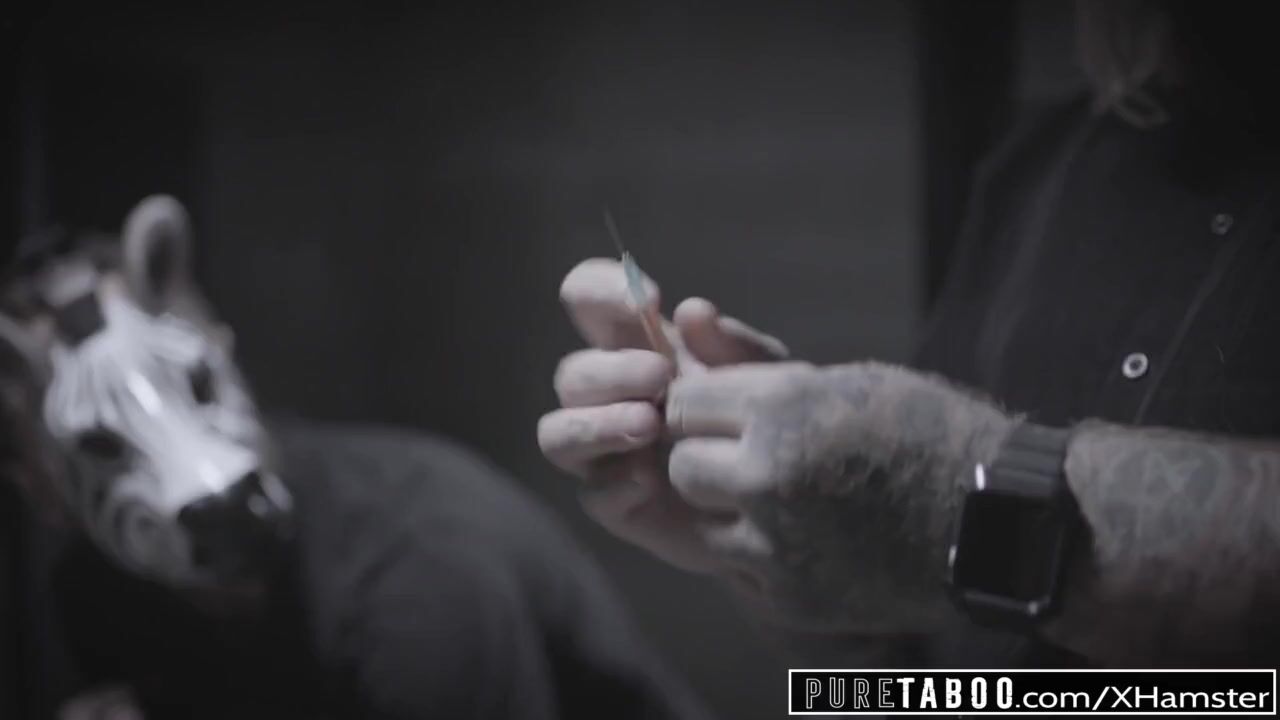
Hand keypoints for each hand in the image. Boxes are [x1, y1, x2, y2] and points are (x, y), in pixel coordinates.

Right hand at [537, 258, 786, 573]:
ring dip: (597, 423)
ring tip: (649, 424)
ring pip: (557, 432)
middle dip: (612, 370)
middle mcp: (606, 396)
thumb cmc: (762, 419)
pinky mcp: (614, 503)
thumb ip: (732, 344)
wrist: (784, 496)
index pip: (586, 298)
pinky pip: (592, 493)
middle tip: (662, 375)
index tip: (648, 300)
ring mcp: (603, 452)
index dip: (600, 289)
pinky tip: (652, 478)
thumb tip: (693, 311)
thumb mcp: (764, 375)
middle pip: (572, 373)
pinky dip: (617, 483)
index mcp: (632, 346)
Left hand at [665, 361, 1014, 632]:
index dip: (702, 407)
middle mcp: (768, 478)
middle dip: (706, 458)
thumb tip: (687, 314)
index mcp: (783, 409)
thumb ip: (750, 360)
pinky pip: (735, 568)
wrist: (996, 524)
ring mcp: (776, 546)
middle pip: (681, 466)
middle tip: (749, 457)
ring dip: (726, 508)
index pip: (683, 404)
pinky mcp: (789, 598)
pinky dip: (756, 553)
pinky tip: (804, 537)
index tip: (725, 414)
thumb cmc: (923, 430)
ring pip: (700, 522)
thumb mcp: (843, 378)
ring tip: (781, 498)